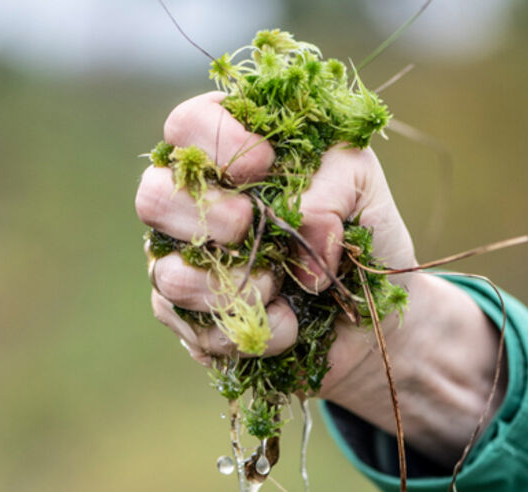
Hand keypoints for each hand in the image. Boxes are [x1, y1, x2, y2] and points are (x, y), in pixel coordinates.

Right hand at [135, 91, 504, 466]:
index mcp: (229, 155)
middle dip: (210, 215)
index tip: (264, 164)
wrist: (375, 315)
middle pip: (152, 197)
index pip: (188, 126)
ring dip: (235, 284)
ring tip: (279, 284)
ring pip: (168, 273)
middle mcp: (195, 206)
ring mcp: (185, 264)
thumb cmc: (361, 235)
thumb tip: (296, 222)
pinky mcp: (190, 319)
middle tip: (252, 226)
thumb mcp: (362, 185)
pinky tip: (288, 325)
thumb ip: (332, 180)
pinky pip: (191, 326)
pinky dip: (246, 329)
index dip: (215, 142)